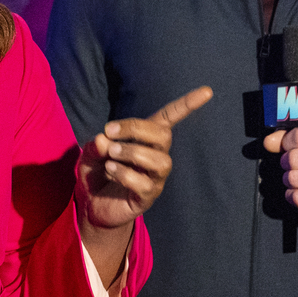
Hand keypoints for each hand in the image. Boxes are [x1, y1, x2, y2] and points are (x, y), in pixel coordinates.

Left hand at [77, 85, 211, 228]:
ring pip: (161, 161)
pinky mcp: (147, 197)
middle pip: (163, 135)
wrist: (91, 205)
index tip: (207, 91)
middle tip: (109, 131)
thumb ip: (95, 145)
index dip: (187, 105)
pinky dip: (125, 173)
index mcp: (145, 140)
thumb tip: (103, 139)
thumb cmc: (96, 173)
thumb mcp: (90, 154)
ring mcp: (154, 178)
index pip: (169, 119)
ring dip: (133, 152)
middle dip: (135, 128)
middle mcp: (155, 156)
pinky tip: (111, 171)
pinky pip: (145, 184)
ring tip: (111, 155)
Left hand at [265, 124, 297, 220]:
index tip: (289, 148)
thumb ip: (295, 138)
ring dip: (290, 180)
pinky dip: (293, 196)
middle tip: (296, 166)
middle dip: (288, 164)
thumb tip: (269, 141)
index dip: (287, 143)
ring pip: (292, 178)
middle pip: (293, 158)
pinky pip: (297, 197)